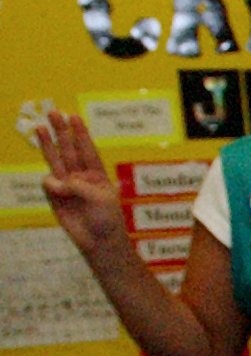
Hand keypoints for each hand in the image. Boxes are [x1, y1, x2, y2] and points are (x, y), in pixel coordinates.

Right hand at [35, 111, 127, 252]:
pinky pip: (48, 184)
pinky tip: (57, 187)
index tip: (74, 117)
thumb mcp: (99, 198)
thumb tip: (52, 182)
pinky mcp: (55, 197)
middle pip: (69, 149)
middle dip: (62, 131)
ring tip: (40, 126)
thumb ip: (77, 186)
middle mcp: (81, 176)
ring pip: (55, 160)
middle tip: (54, 112)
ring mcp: (66, 185)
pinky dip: (51, 184)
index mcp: (97, 174)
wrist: (99, 242)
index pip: (87, 149)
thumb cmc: (106, 220)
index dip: (80, 134)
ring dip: (48, 143)